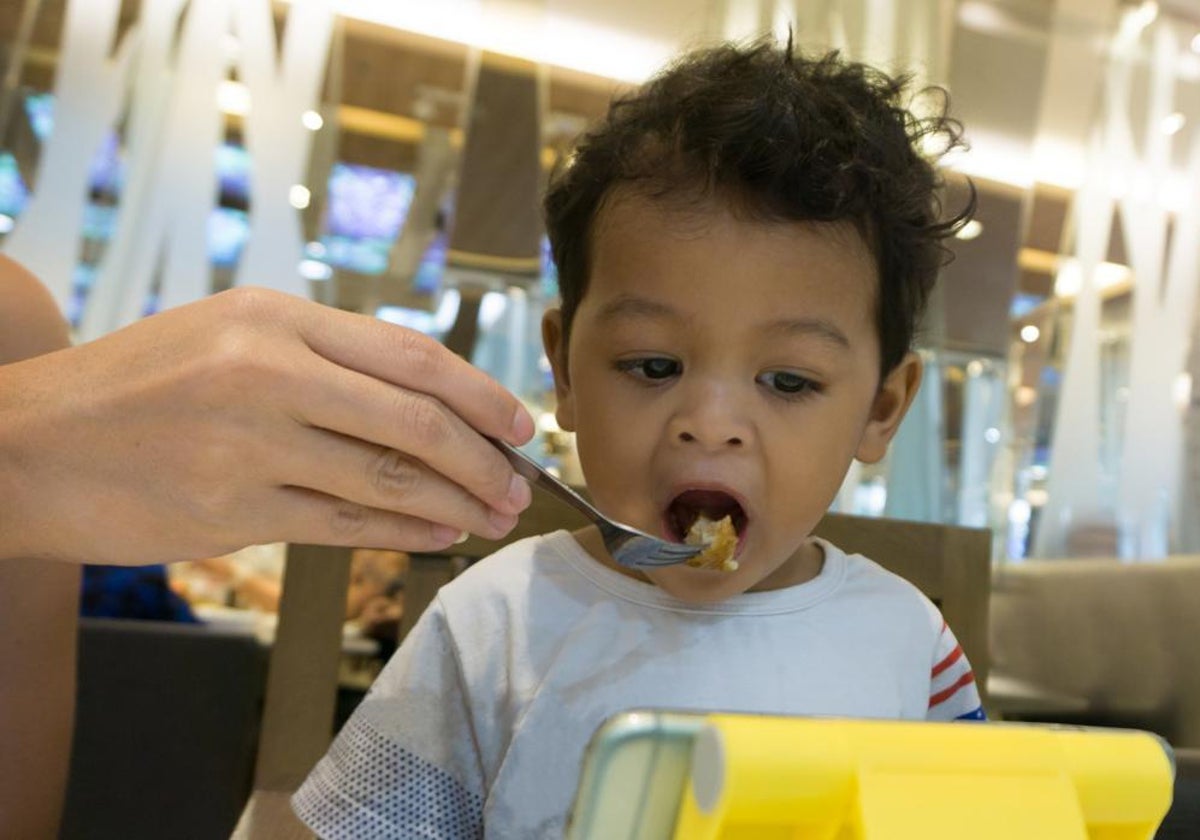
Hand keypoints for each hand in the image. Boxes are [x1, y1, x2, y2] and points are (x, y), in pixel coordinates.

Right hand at [0, 287, 534, 564]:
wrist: (26, 445)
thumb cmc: (135, 388)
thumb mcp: (224, 336)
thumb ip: (319, 359)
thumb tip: (423, 399)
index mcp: (272, 318)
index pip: (409, 354)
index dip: (479, 393)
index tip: (518, 423)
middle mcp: (267, 373)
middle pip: (414, 417)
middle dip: (482, 456)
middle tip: (519, 483)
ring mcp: (249, 444)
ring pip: (386, 476)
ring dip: (455, 500)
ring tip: (494, 514)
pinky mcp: (232, 510)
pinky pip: (343, 523)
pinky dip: (403, 531)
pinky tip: (440, 534)